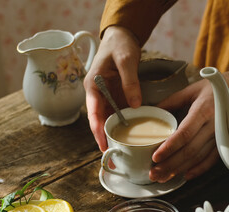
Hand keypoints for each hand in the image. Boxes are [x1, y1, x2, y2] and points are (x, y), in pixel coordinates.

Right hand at [83, 26, 141, 151]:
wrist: (121, 38)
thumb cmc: (120, 46)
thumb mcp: (126, 60)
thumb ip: (130, 82)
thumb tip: (135, 105)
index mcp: (93, 84)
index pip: (93, 111)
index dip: (97, 129)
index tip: (102, 143)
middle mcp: (97, 93)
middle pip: (98, 119)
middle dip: (103, 137)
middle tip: (110, 155)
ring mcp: (106, 96)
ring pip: (107, 118)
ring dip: (112, 133)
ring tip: (118, 151)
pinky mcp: (115, 96)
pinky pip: (117, 112)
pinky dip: (122, 124)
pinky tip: (128, 135)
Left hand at [149, 70, 228, 182]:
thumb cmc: (213, 89)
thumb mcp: (190, 90)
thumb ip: (171, 102)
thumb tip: (152, 110)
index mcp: (203, 110)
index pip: (185, 133)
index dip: (170, 147)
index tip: (156, 156)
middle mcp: (213, 125)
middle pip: (190, 150)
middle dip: (170, 164)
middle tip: (154, 173)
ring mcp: (220, 136)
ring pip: (199, 157)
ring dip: (180, 169)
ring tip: (163, 177)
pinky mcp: (224, 142)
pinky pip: (212, 160)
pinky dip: (199, 169)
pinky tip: (186, 175)